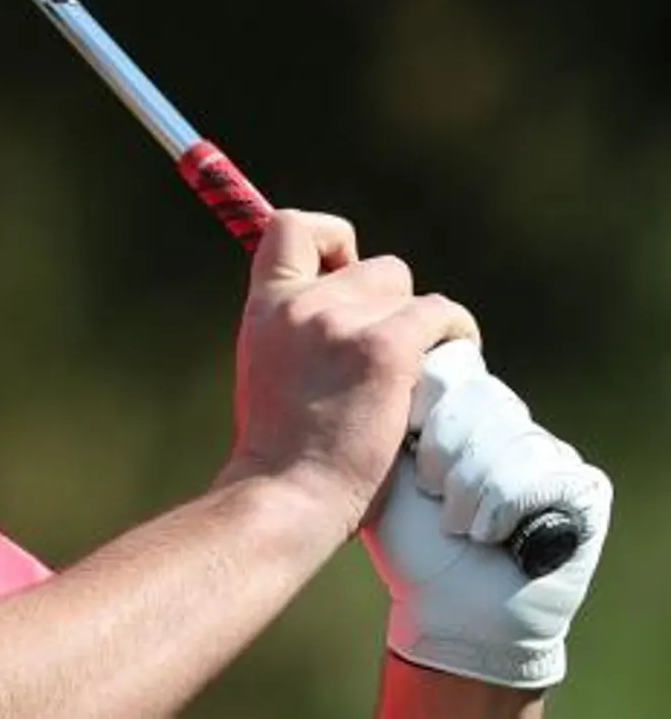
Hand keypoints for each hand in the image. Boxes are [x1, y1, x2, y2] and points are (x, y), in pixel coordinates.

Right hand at [223, 211, 479, 533]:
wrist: (285, 494)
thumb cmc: (281, 455)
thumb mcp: (267, 373)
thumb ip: (297, 337)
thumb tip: (344, 326)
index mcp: (265, 309)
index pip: (289, 227)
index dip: (330, 240)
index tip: (342, 271)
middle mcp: (301, 304)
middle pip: (375, 267)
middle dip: (390, 305)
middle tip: (388, 357)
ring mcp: (342, 322)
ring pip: (409, 291)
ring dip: (420, 326)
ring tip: (415, 375)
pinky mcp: (384, 348)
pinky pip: (442, 314)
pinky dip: (457, 336)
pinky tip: (453, 366)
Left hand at [362, 340, 612, 688]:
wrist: (448, 607)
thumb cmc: (409, 539)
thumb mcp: (384, 467)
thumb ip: (387, 411)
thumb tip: (381, 358)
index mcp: (461, 411)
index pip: (453, 364)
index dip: (427, 402)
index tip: (405, 442)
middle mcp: (510, 422)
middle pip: (480, 394)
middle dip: (444, 450)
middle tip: (431, 493)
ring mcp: (550, 451)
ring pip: (510, 433)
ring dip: (470, 489)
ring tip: (456, 522)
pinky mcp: (583, 487)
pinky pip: (540, 470)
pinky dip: (503, 507)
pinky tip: (491, 535)